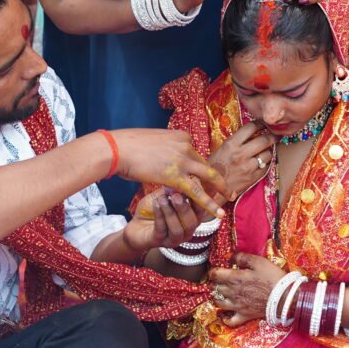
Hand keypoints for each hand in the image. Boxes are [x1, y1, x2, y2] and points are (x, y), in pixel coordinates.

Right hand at [108, 129, 230, 217]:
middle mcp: (186, 145)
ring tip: (230, 197)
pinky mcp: (176, 176)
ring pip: (209, 176)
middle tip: (227, 185)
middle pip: (206, 163)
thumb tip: (165, 155)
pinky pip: (197, 192)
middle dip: (217, 176)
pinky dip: (209, 203)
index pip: (194, 153)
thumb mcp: (152, 140)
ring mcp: (183, 160)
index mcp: (181, 135)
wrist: (118, 148)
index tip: (199, 174)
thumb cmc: (127, 144)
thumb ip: (165, 148)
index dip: (197, 166)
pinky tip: (218, 212)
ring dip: (221, 188)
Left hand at [125, 188, 205, 253]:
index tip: (192, 185)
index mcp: (192, 219)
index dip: (200, 199)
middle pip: (192, 222)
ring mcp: (173, 240)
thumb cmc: (153, 209)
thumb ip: (173, 190)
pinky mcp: (159, 242)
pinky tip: (156, 204)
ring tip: (162, 199)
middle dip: (184, 208)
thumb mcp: (164, 196)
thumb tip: (182, 177)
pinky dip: (159, 216)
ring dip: (170, 213)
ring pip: (178, 229)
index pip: (202, 211)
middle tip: (176, 195)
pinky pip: (161, 230)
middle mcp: (186, 231)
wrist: (136, 225)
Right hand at [209, 121, 274, 197]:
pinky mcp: (253, 178)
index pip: (250, 128)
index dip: (260, 124)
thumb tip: (251, 133)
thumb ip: (236, 141)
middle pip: (264, 140)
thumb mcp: (222, 149)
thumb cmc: (214, 168)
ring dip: (269, 151)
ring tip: (266, 150)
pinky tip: (263, 162)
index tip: (264, 124)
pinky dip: (266, 163)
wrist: (211, 189)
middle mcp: (241, 154)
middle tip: (275, 135)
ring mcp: (248, 167)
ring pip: (268, 154)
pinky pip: (266, 167)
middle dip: (272, 136)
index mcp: (231, 144)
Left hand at [209, 253, 288, 326]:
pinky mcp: (244, 316)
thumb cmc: (272, 277)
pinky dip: (225, 319)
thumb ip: (242, 258)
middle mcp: (232, 292)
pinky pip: (230, 321)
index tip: (216, 270)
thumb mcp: (258, 261)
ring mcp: (237, 306)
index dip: (213, 271)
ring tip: (221, 294)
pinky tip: (225, 315)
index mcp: (235, 278)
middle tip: (220, 280)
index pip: (215, 274)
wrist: (284, 296)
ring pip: (218, 303)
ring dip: (217, 298)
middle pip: (215, 288)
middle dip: (215, 283)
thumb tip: (230, 258)